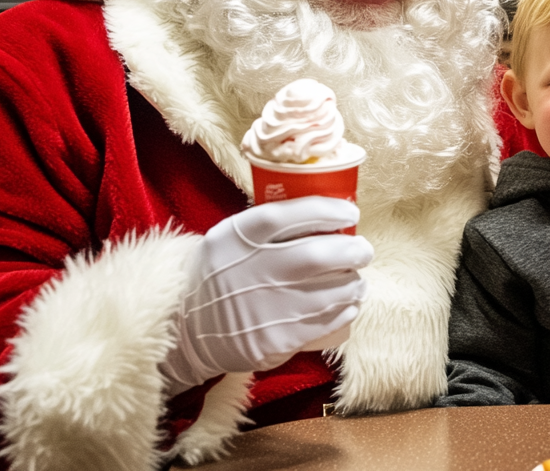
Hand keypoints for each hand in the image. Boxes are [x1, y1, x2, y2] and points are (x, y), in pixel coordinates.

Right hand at [159, 196, 372, 392]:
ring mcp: (264, 308)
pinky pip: (328, 322)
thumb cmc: (219, 275)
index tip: (351, 213)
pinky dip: (346, 310)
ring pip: (331, 291)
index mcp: (237, 237)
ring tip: (355, 280)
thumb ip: (269, 226)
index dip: (329, 210)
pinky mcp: (275, 340)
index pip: (290, 214)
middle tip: (363, 250)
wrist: (186, 328)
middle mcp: (251, 270)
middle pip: (319, 255)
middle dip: (353, 250)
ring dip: (354, 283)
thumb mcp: (228, 239)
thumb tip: (328, 213)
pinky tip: (346, 304)